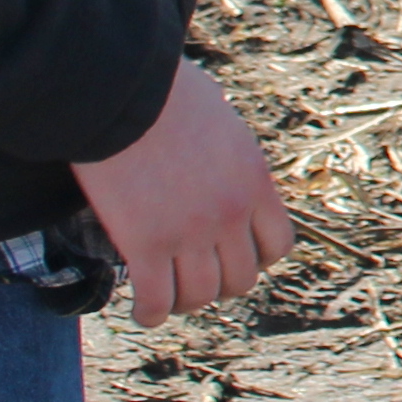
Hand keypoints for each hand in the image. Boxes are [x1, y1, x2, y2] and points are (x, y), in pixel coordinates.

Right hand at [74, 60, 293, 328]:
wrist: (123, 88)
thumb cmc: (164, 91)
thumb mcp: (218, 117)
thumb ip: (226, 147)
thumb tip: (218, 143)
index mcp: (254, 182)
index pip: (277, 245)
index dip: (256, 258)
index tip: (233, 256)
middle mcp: (230, 214)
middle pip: (240, 278)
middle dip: (219, 282)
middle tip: (194, 277)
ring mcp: (190, 233)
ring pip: (201, 295)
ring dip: (184, 301)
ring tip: (167, 296)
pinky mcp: (146, 245)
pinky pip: (157, 300)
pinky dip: (150, 313)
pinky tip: (141, 311)